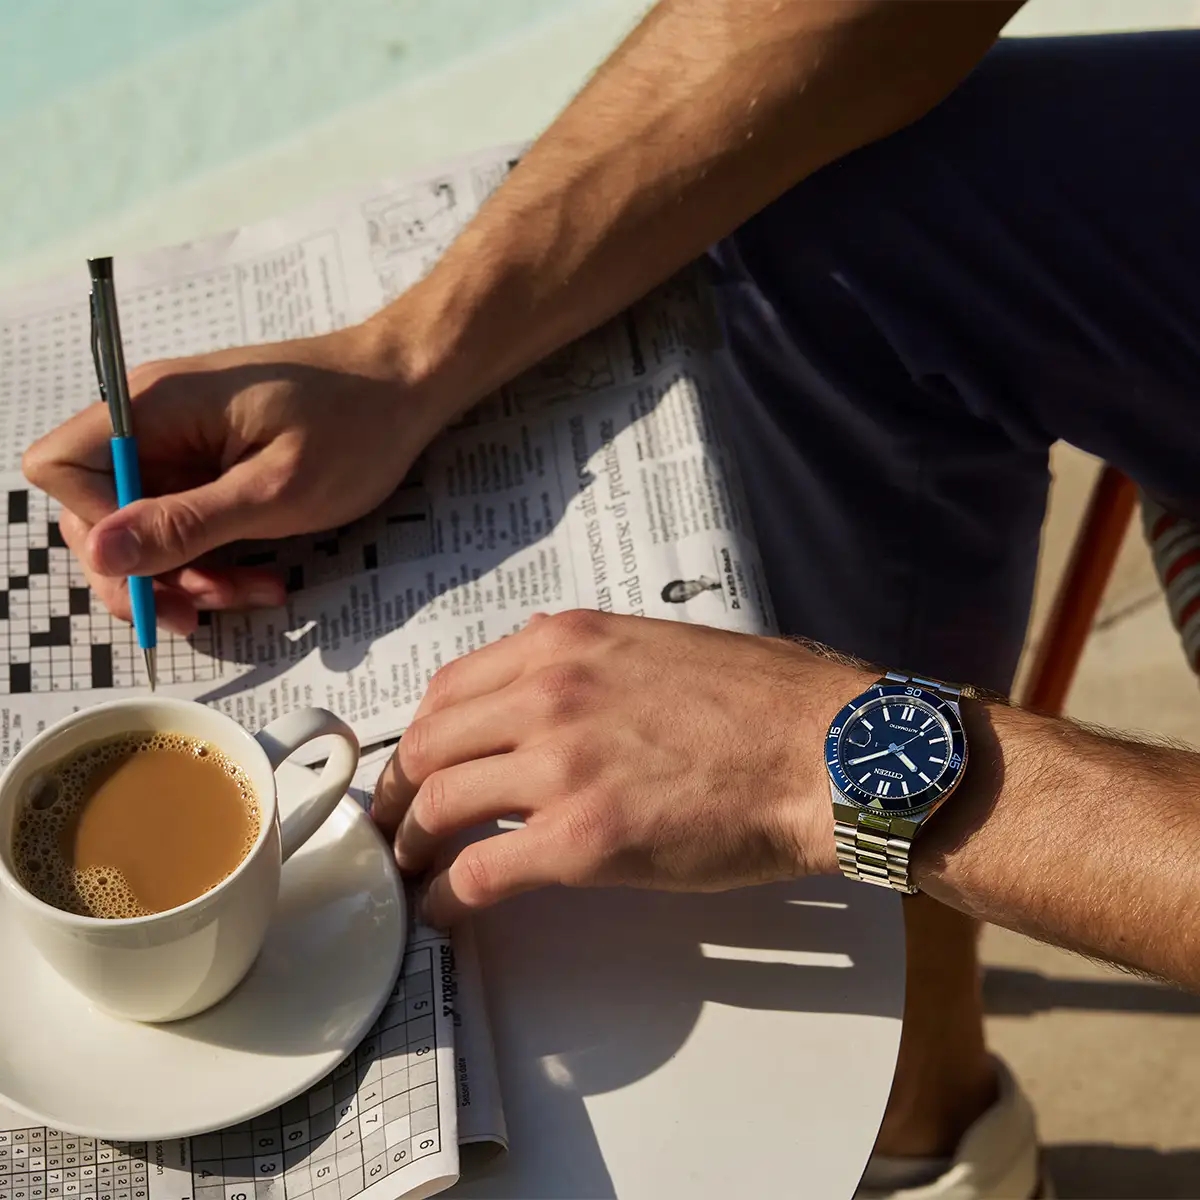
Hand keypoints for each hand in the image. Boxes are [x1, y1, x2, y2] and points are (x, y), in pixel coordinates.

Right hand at [22, 321, 444, 634]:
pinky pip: (186, 521)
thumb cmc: (355, 428)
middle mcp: (154, 420)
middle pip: (96, 507)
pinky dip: (214, 558)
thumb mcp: (275, 491)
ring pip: (144, 526)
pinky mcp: (211, 463)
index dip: (95, 525)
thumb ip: (186, 524)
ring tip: (251, 593)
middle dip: (143, 570)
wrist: (407, 388)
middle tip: (198, 611)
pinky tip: (261, 578)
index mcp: (155, 407)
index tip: (156, 563)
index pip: (61, 467)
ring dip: (186, 574)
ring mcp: (182, 442)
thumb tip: (101, 554)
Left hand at [371, 610, 868, 925]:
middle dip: (397, 792)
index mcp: (565, 642)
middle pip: (428, 746)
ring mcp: (560, 764)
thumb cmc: (764, 700)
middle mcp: (548, 692)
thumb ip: (588, 658)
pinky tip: (446, 911)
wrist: (826, 750)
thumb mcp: (659, 645)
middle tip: (394, 825)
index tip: (417, 766)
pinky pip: (480, 872)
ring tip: (411, 870)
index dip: (421, 736)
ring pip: (438, 804)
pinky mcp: (582, 838)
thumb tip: (542, 669)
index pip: (451, 688)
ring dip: (411, 845)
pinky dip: (447, 896)